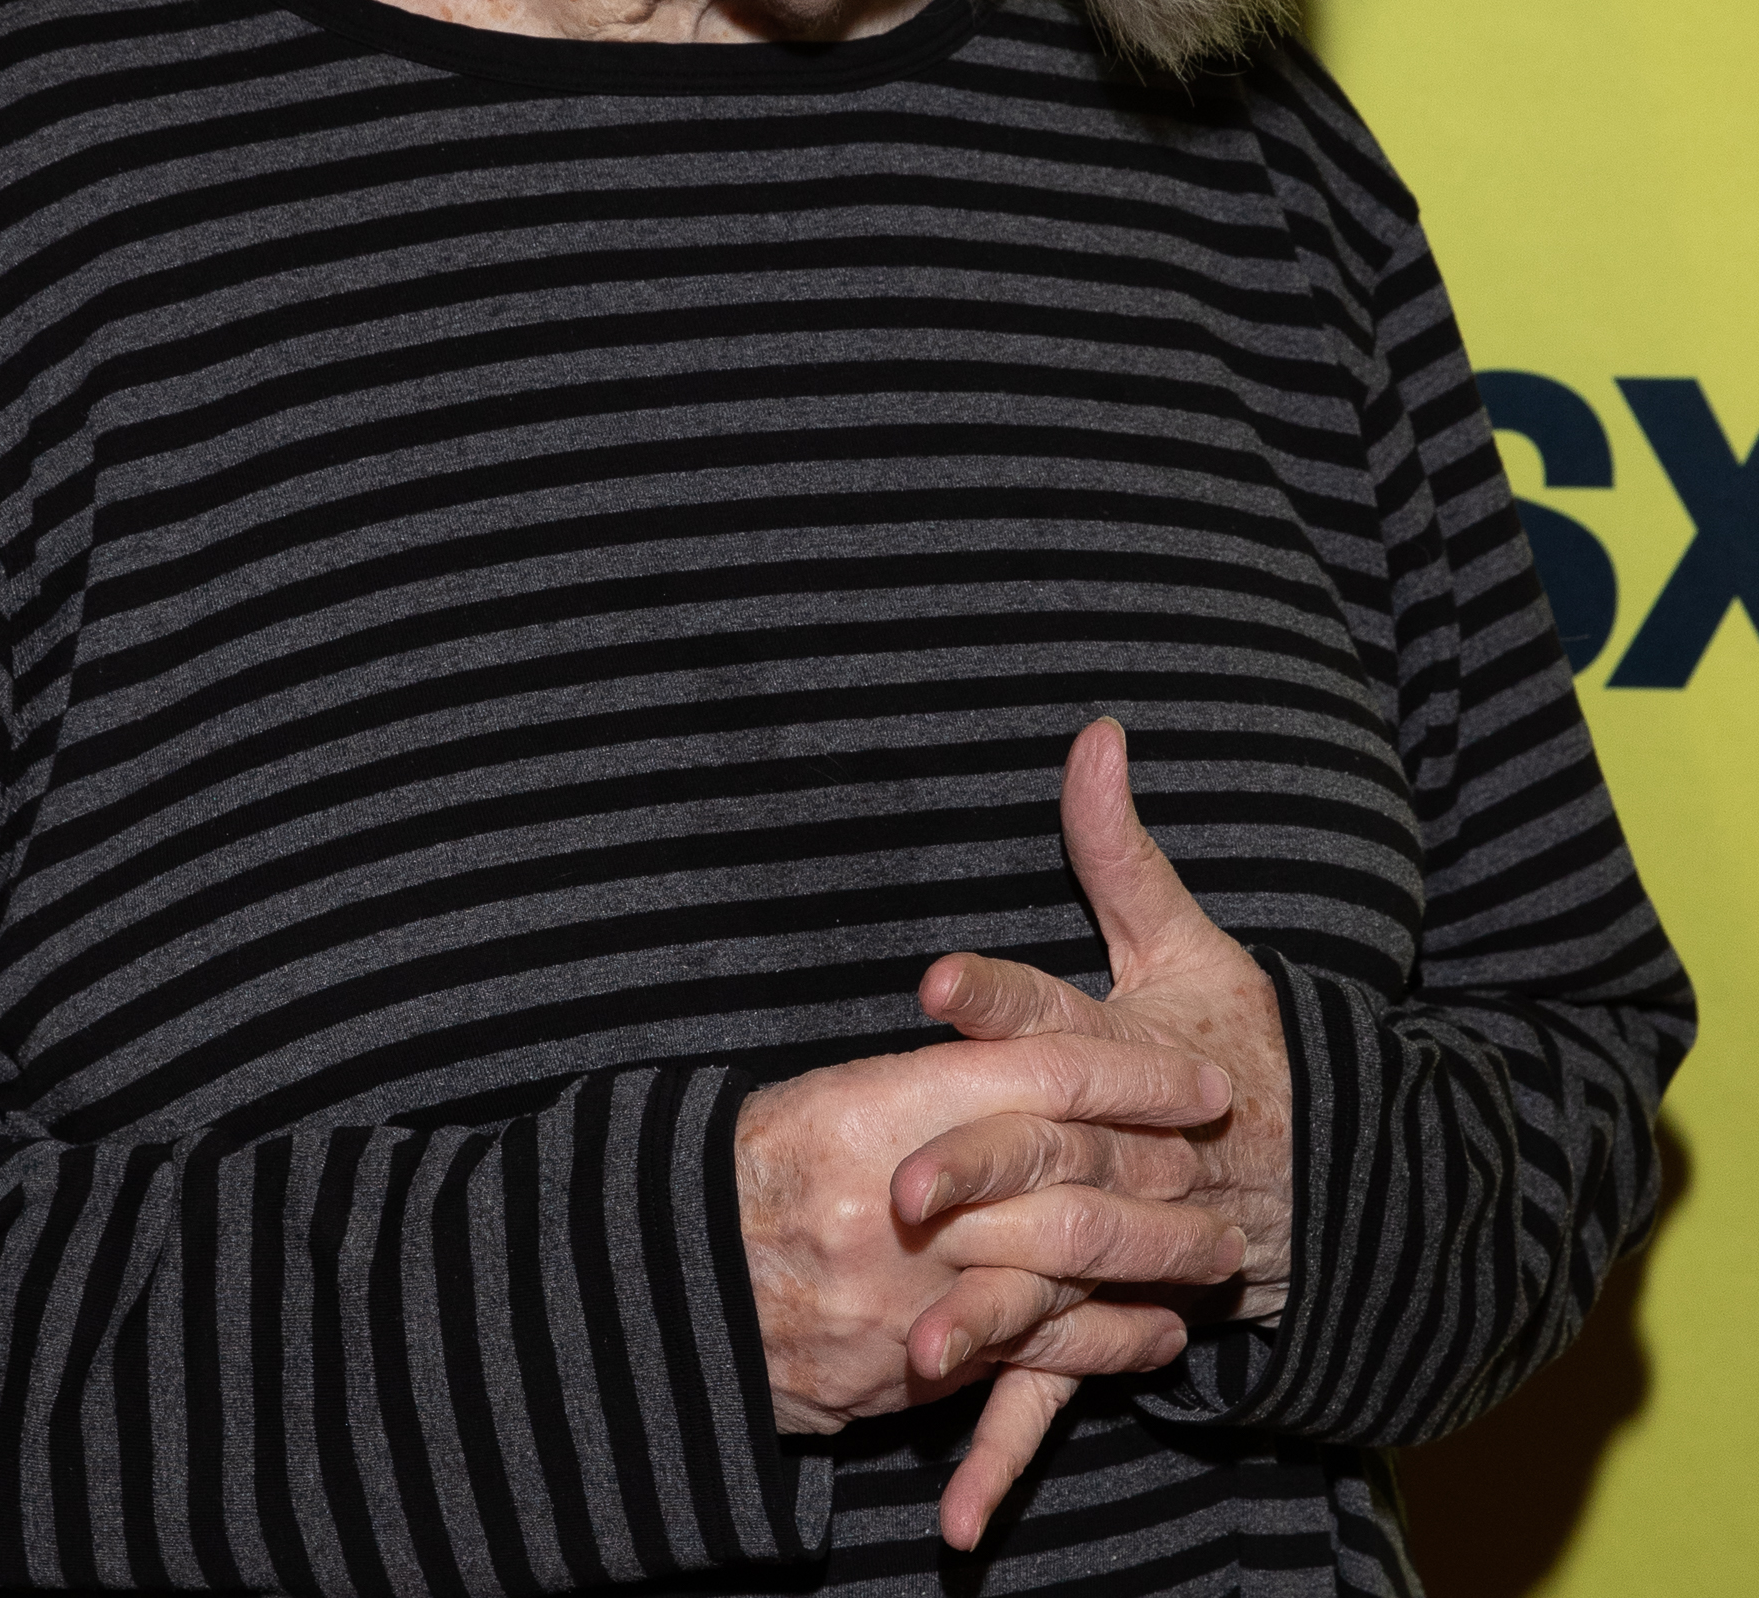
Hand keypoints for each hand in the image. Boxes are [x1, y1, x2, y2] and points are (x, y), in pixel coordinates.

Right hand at [736, 1026, 1240, 1437]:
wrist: (666, 1287)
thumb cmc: (754, 1167)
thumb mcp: (838, 1089)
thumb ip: (934, 1070)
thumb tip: (1010, 1036)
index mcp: (886, 1105)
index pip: (1039, 1075)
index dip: (1131, 1073)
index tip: (1203, 1078)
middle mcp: (905, 1201)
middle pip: (1067, 1175)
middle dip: (1161, 1170)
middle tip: (1234, 1161)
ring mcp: (911, 1293)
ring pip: (1064, 1272)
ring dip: (1151, 1264)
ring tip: (1220, 1251)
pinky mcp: (911, 1369)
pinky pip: (1029, 1358)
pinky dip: (1102, 1345)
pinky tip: (1157, 1337)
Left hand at [897, 717, 1294, 1546]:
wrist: (1343, 1177)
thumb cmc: (1244, 1042)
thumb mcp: (1190, 943)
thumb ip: (1121, 848)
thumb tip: (1095, 731)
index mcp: (1134, 1054)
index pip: (1059, 1016)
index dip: (997, 999)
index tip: (932, 981)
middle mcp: (1133, 1156)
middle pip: (1052, 1160)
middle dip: (981, 1173)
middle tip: (906, 1188)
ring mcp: (1134, 1254)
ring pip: (1057, 1291)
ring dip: (989, 1327)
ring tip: (908, 1354)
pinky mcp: (1127, 1327)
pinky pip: (1067, 1403)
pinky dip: (1006, 1464)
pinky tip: (949, 1525)